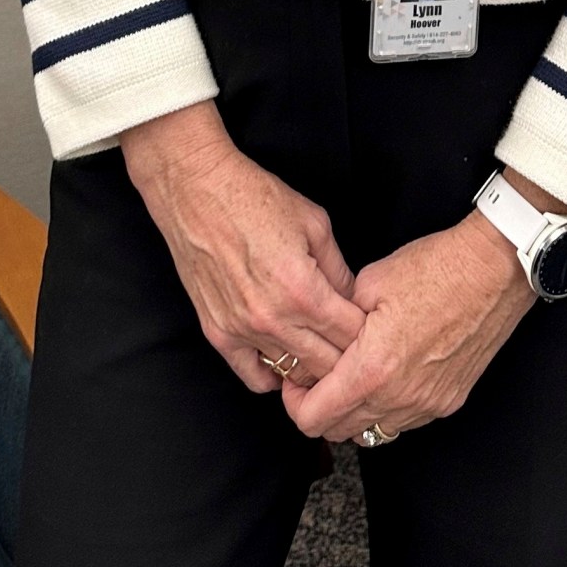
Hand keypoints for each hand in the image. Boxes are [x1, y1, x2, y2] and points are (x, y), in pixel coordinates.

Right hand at [122, 102, 362, 394]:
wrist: (197, 190)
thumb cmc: (255, 197)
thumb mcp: (314, 222)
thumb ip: (338, 268)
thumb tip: (352, 299)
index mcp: (303, 290)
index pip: (350, 336)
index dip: (367, 332)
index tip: (369, 326)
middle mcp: (273, 319)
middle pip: (326, 365)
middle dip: (345, 357)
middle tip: (351, 344)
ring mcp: (243, 331)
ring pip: (292, 374)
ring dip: (311, 366)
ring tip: (319, 349)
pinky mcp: (217, 333)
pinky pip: (252, 377)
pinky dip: (272, 375)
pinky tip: (283, 359)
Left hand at [279, 211, 535, 443]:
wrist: (493, 270)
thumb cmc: (435, 268)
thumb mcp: (369, 282)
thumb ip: (337, 321)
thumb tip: (320, 337)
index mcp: (373, 368)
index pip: (314, 418)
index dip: (295, 401)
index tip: (295, 381)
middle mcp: (399, 397)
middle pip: (339, 431)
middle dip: (321, 407)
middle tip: (320, 376)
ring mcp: (427, 405)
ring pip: (372, 431)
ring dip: (355, 410)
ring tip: (354, 373)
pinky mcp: (448, 401)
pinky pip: (404, 420)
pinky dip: (387, 407)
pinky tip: (389, 374)